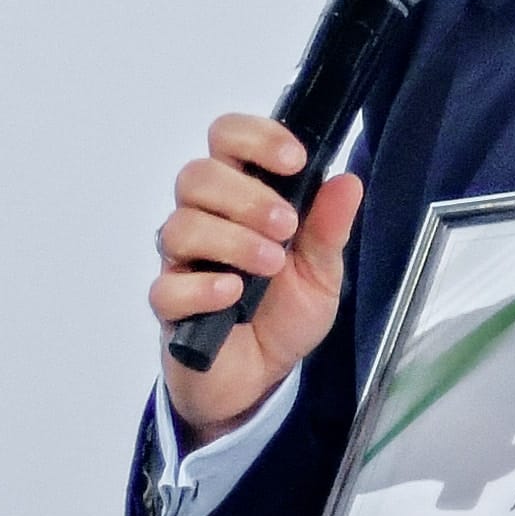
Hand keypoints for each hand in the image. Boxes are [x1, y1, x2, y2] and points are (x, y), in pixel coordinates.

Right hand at [150, 112, 364, 435]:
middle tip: (285, 226)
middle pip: (197, 176)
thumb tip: (347, 182)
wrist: (261, 377)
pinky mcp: (171, 307)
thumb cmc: (282, 314)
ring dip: (232, 240)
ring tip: (271, 264)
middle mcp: (204, 220)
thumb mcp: (322, 271)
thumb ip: (329, 228)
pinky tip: (233, 294)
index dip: (256, 137)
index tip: (295, 161)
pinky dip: (203, 287)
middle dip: (246, 196)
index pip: (227, 139)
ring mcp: (182, 262)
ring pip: (181, 226)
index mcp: (239, 197)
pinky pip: (168, 286)